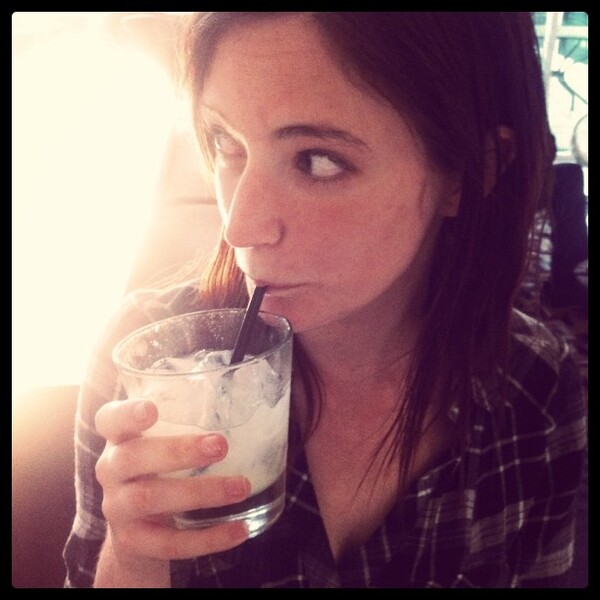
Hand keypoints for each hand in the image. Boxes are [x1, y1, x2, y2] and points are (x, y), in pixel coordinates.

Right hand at [94, 399, 249, 574]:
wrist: (136, 532)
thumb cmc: (158, 470)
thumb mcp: (162, 442)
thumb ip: (185, 422)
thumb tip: (242, 403)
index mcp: (119, 438)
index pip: (110, 419)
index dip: (127, 413)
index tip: (151, 409)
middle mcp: (111, 470)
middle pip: (133, 458)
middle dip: (178, 451)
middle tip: (221, 446)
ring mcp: (118, 508)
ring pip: (151, 499)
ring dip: (201, 493)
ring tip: (241, 487)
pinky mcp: (133, 542)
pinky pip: (170, 543)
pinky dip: (208, 538)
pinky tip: (240, 529)